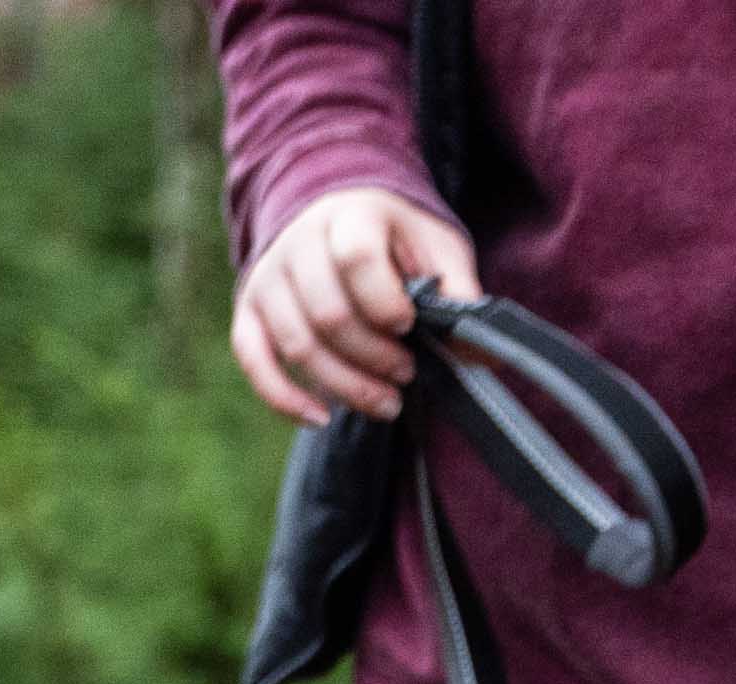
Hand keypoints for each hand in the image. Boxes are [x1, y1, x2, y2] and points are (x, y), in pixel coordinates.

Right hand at [232, 188, 481, 427]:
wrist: (339, 212)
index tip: (409, 325)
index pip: (356, 260)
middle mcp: (299, 240)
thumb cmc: (397, 237)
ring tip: (386, 402)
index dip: (386, 303)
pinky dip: (284, 397)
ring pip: (298, 344)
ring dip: (345, 386)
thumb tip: (485, 353)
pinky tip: (321, 419)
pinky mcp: (249, 308)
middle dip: (374, 358)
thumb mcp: (437, 249)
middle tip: (406, 374)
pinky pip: (253, 358)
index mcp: (350, 215)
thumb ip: (459, 294)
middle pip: (329, 314)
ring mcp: (269, 276)